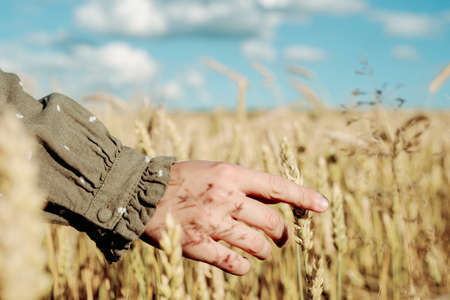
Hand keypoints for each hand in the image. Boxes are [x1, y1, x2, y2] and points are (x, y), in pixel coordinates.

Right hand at [143, 161, 327, 274]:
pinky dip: (243, 266)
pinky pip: (233, 263)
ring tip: (263, 252)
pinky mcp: (198, 245)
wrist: (141, 192)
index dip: (303, 197)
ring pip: (257, 246)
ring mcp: (212, 222)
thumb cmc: (180, 179)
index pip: (276, 186)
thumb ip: (240, 183)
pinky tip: (241, 264)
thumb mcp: (212, 170)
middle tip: (281, 239)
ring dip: (264, 252)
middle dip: (282, 234)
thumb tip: (269, 199)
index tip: (323, 206)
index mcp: (231, 174)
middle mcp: (226, 197)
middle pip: (271, 223)